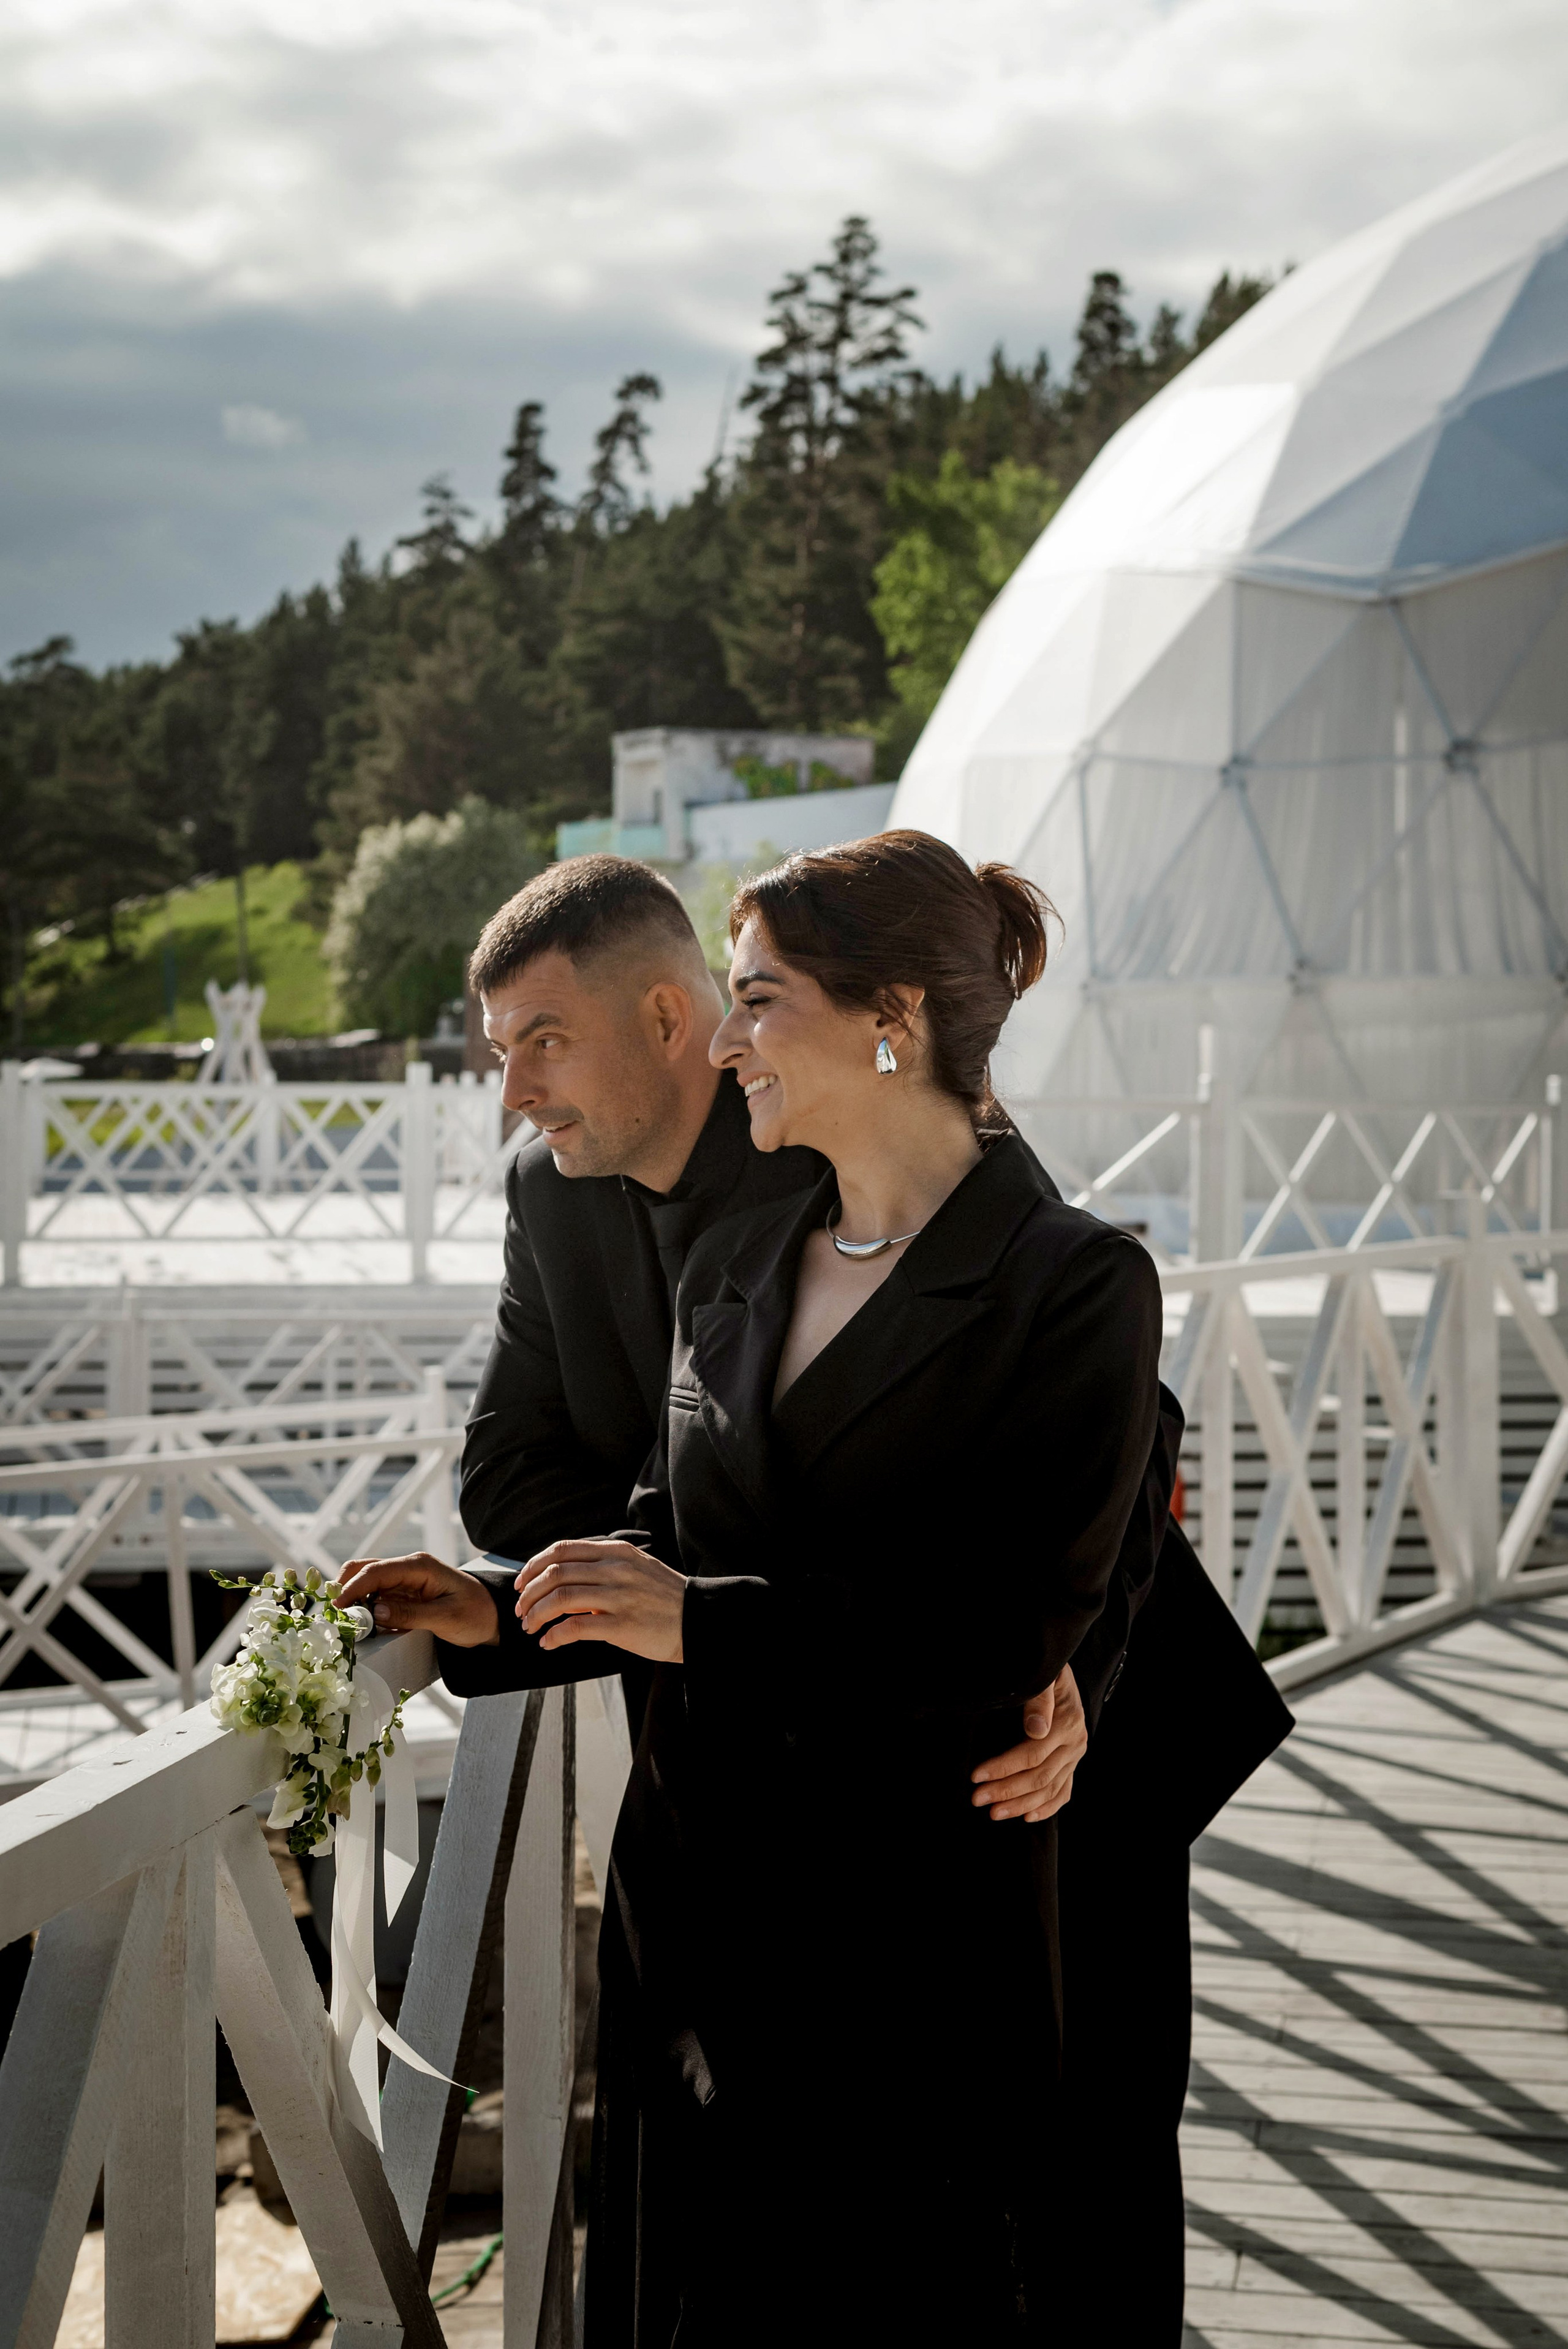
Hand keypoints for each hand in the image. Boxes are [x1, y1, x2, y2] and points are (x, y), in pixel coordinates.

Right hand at [338, 1553, 500, 1646]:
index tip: (337, 1607)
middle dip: (346, 1589)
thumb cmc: (475, 1614)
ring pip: (367, 1583)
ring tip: (346, 1623)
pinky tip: (365, 1626)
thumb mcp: (446, 1617)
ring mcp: (404, 1580)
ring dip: (354, 1601)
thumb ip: (411, 1614)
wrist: (492, 1617)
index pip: (377, 1571)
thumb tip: (376, 1611)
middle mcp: (408, 1568)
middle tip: (334, 1614)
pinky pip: (377, 1598)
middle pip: (365, 1570)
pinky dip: (366, 1609)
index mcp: (419, 1566)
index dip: (353, 1587)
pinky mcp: (403, 1594)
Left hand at [514, 1539, 685, 1662]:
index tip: (521, 1582)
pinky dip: (555, 1635)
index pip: (562, 1550)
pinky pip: (576, 1627)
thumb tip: (562, 1580)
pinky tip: (548, 1643)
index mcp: (617, 1552)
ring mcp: (619, 1596)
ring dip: (537, 1614)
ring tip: (530, 1627)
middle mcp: (616, 1569)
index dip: (534, 1565)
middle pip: (555, 1573)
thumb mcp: (636, 1568)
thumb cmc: (663, 1597)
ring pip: (561, 1598)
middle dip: (529, 1593)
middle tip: (520, 1609)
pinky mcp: (623, 1625)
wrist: (698, 1620)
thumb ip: (602, 1567)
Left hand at [970, 1664, 1086, 1822]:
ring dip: (1021, 1804)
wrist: (1063, 1671)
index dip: (1004, 1767)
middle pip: (1040, 1776)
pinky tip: (1028, 1817)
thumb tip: (1035, 1729)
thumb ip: (1039, 1698)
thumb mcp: (1045, 1675)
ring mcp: (1075, 1756)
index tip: (977, 1776)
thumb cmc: (1046, 1671)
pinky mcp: (1073, 1763)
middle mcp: (1075, 1743)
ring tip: (994, 1813)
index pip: (1032, 1754)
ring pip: (1050, 1789)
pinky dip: (1047, 1807)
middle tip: (977, 1799)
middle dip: (1007, 1790)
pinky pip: (1064, 1792)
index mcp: (1067, 1723)